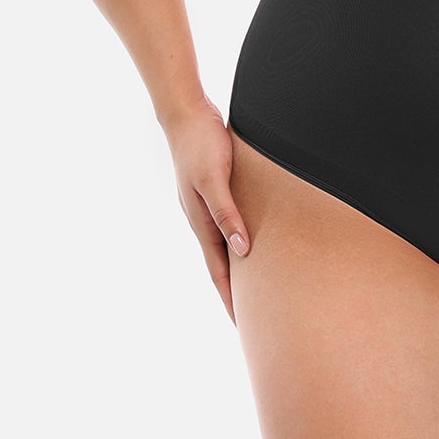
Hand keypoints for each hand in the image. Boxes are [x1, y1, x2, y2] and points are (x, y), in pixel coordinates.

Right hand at [162, 98, 250, 324]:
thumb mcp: (214, 179)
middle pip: (221, 264)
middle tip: (251, 319)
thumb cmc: (201, 143)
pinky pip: (227, 225)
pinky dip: (237, 241)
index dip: (231, 297)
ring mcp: (206, 205)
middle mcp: (202, 218)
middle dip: (233, 292)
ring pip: (224, 245)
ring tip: (253, 289)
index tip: (243, 325)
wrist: (186, 112)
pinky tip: (248, 242)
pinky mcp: (214, 190)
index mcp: (202, 221)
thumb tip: (241, 250)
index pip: (219, 270)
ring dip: (236, 268)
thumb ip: (226, 213)